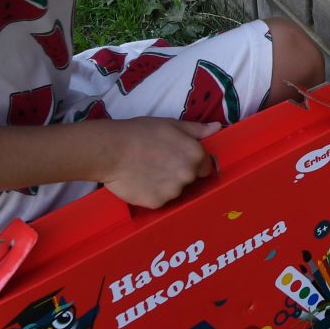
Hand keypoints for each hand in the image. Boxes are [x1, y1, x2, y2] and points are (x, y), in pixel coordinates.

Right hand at [96, 117, 223, 207]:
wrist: (112, 150)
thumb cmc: (141, 133)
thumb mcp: (171, 124)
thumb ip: (196, 129)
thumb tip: (217, 128)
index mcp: (195, 155)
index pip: (205, 166)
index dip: (193, 162)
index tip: (178, 158)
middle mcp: (188, 175)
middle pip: (190, 179)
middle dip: (179, 173)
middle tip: (159, 162)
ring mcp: (173, 192)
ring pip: (174, 191)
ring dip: (166, 184)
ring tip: (147, 171)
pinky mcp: (157, 203)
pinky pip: (159, 200)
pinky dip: (152, 193)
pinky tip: (140, 181)